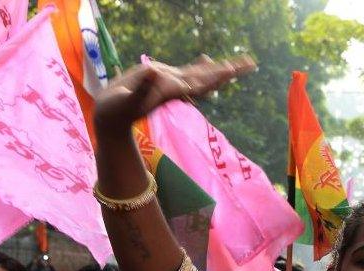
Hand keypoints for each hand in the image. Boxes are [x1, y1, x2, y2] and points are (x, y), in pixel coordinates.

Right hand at [94, 54, 255, 135]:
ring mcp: (172, 84)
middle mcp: (176, 88)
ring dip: (219, 68)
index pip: (198, 83)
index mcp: (170, 91)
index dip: (215, 76)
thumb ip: (141, 88)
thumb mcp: (126, 99)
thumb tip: (154, 72)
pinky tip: (207, 58)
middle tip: (251, 63)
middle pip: (208, 79)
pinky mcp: (164, 81)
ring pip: (201, 75)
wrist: (111, 118)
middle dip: (229, 71)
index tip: (232, 70)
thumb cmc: (116, 110)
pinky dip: (200, 65)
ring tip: (240, 62)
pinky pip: (187, 72)